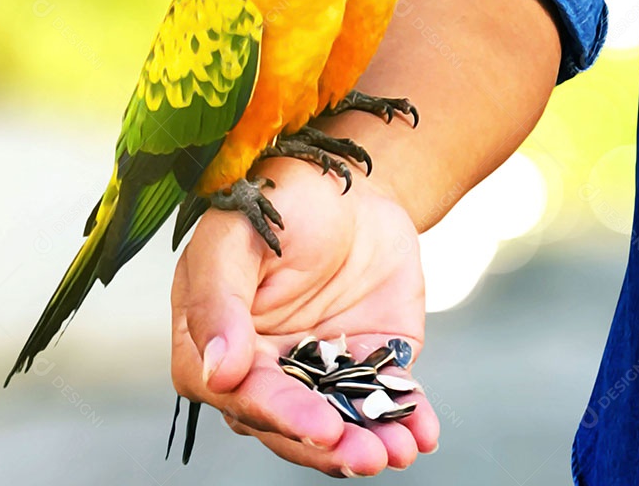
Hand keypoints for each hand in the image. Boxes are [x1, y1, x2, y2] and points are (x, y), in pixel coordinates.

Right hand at [170, 156, 439, 476]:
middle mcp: (262, 362)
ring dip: (365, 443)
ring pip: (335, 422)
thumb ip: (216, 299)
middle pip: (285, 422)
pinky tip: (423, 431)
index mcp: (216, 336)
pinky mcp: (366, 361)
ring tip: (398, 449)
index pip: (235, 391)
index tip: (316, 422)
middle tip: (365, 454)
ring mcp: (315, 367)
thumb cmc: (279, 196)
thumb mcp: (238, 233)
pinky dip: (406, 419)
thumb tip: (216, 374)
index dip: (272, 412)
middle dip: (325, 444)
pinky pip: (384, 399)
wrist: (351, 183)